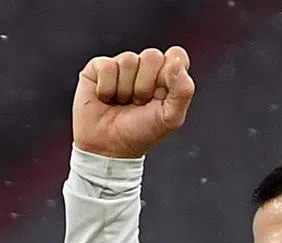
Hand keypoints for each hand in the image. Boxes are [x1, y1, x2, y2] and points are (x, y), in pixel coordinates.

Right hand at [72, 46, 194, 158]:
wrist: (108, 148)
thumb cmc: (140, 133)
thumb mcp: (171, 118)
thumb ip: (183, 91)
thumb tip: (176, 62)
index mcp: (166, 75)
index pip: (177, 55)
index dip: (170, 74)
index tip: (162, 95)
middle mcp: (144, 66)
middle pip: (152, 55)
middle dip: (145, 86)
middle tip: (139, 103)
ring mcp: (121, 65)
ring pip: (129, 60)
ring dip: (125, 90)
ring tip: (122, 103)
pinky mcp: (99, 67)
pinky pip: (107, 66)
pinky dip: (107, 88)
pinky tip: (106, 98)